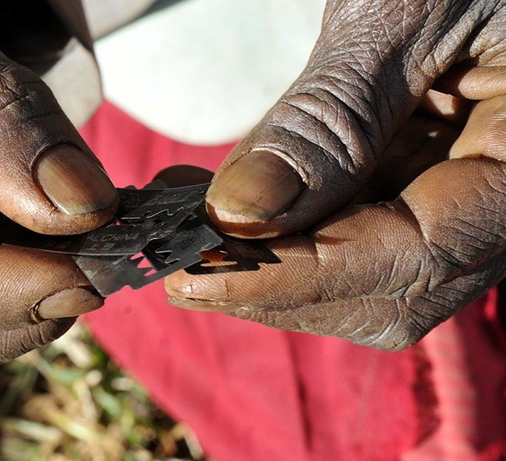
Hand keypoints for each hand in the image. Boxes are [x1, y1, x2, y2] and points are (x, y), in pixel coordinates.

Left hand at [166, 0, 504, 349]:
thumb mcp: (397, 13)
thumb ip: (327, 120)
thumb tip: (240, 215)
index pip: (419, 255)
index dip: (300, 276)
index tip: (196, 277)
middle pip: (391, 287)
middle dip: (276, 285)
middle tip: (175, 265)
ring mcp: (466, 190)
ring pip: (366, 271)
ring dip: (267, 262)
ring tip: (181, 231)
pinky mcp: (425, 176)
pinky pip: (355, 227)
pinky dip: (282, 228)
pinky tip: (218, 205)